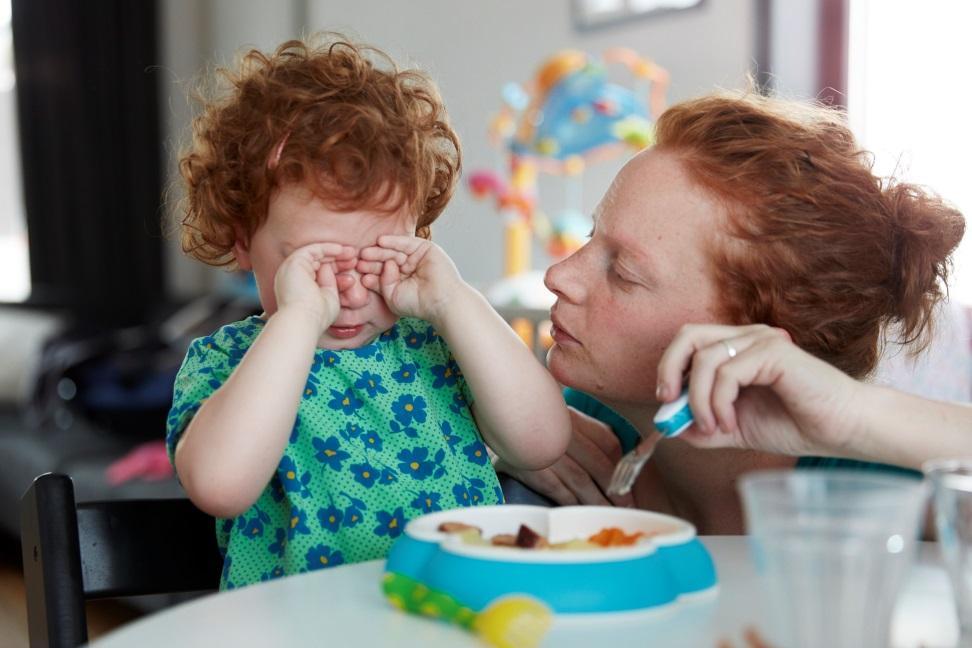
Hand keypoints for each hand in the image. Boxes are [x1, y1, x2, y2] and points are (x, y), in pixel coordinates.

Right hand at [273, 242, 357, 331]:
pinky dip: (327, 248)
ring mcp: (291, 268)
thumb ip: (332, 283)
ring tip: (352, 253)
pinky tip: (341, 250)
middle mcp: (291, 275)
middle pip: (318, 261)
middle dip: (338, 258)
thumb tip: (337, 270)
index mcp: (297, 285)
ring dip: (334, 252)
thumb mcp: (330, 296)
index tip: (353, 266)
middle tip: (355, 257)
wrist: (305, 320)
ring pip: (315, 254)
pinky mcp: (293, 262)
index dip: (337, 267)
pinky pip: (313, 250)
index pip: (319, 270)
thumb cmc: (317, 315)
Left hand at [356, 235, 463, 323]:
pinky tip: (380, 242)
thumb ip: (381, 283)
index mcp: (401, 278)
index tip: (356, 270)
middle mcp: (408, 266)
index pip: (382, 271)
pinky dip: (393, 241)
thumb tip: (377, 269)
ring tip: (365, 253)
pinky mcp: (425, 248)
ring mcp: (416, 256)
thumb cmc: (417, 304)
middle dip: (372, 259)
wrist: (440, 302)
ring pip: (394, 250)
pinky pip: (406, 242)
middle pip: (386, 259)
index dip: (370, 270)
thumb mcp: (391, 295)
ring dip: (379, 250)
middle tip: (358, 259)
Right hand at [494, 407, 634, 506]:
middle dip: (615, 490)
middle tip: (626, 506)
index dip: (622, 467)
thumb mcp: (557, 415)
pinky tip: (581, 511)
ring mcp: (548, 452)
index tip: (628, 484)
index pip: (608, 443)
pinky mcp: (532, 469)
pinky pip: (560, 490)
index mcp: (573, 418)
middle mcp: (563, 434)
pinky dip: (574, 503)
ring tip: (609, 514)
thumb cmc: (529, 419)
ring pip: (582, 482)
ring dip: (598, 502)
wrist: (496, 414)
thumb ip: (581, 430)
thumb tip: (610, 457)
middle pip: (599, 466)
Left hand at [656, 324, 863, 457]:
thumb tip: (667, 424)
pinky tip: (731, 424)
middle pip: (688, 336)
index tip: (666, 404)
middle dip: (669, 370)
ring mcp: (762, 340)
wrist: (842, 430)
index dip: (668, 369)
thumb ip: (702, 425)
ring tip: (715, 428)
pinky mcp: (774, 352)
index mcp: (737, 348)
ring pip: (704, 360)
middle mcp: (747, 337)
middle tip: (670, 403)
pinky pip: (726, 373)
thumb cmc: (795, 424)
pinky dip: (718, 403)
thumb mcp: (735, 428)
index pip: (688, 342)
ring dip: (698, 401)